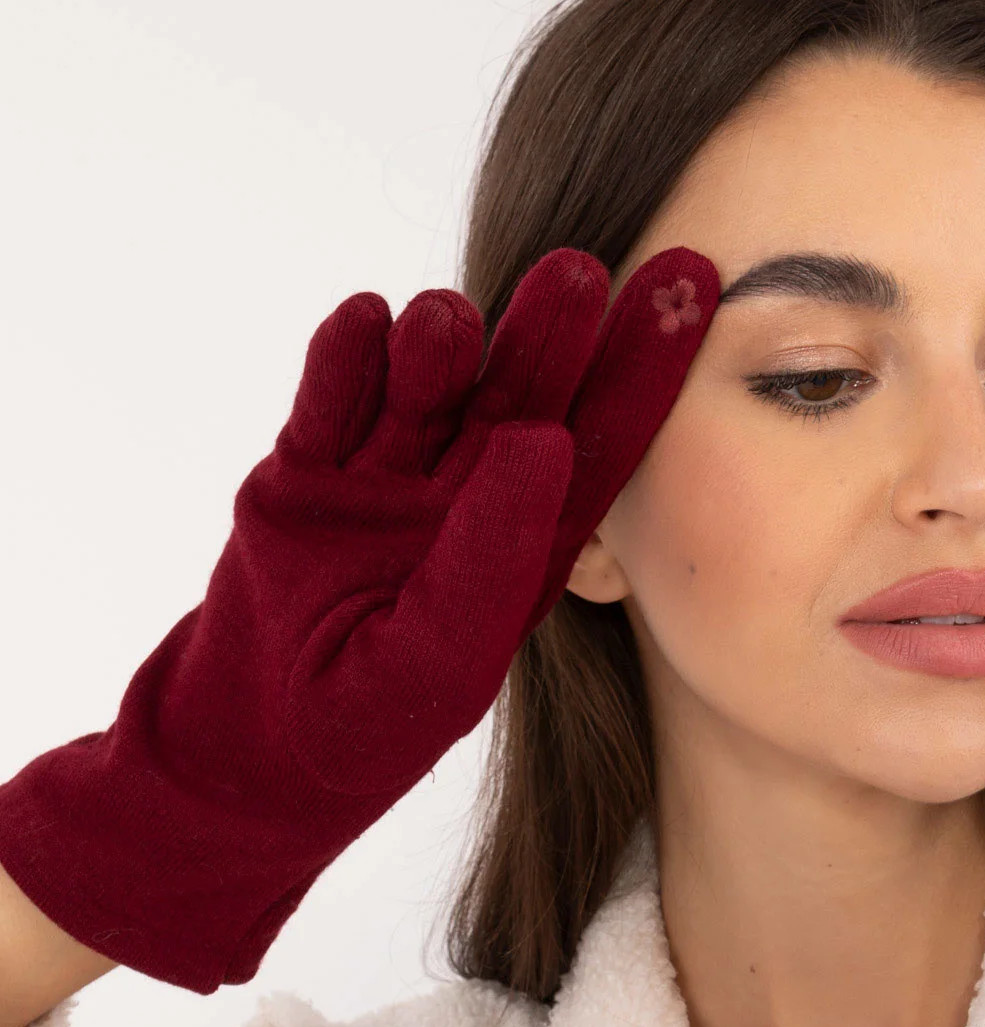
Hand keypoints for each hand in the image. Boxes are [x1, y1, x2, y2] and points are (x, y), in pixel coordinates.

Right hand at [0, 246, 717, 992]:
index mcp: (524, 548)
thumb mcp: (437, 664)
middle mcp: (466, 498)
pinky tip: (365, 320)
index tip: (696, 293)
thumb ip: (489, 561)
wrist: (245, 754)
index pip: (599, 447)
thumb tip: (544, 441)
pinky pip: (331, 402)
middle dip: (549, 336)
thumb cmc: (360, 730)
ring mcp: (386, 475)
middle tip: (583, 272)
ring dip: (440, 347)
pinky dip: (344, 362)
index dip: (645, 371)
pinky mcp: (308, 469)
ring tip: (451, 322)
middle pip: (516, 396)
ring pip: (424, 388)